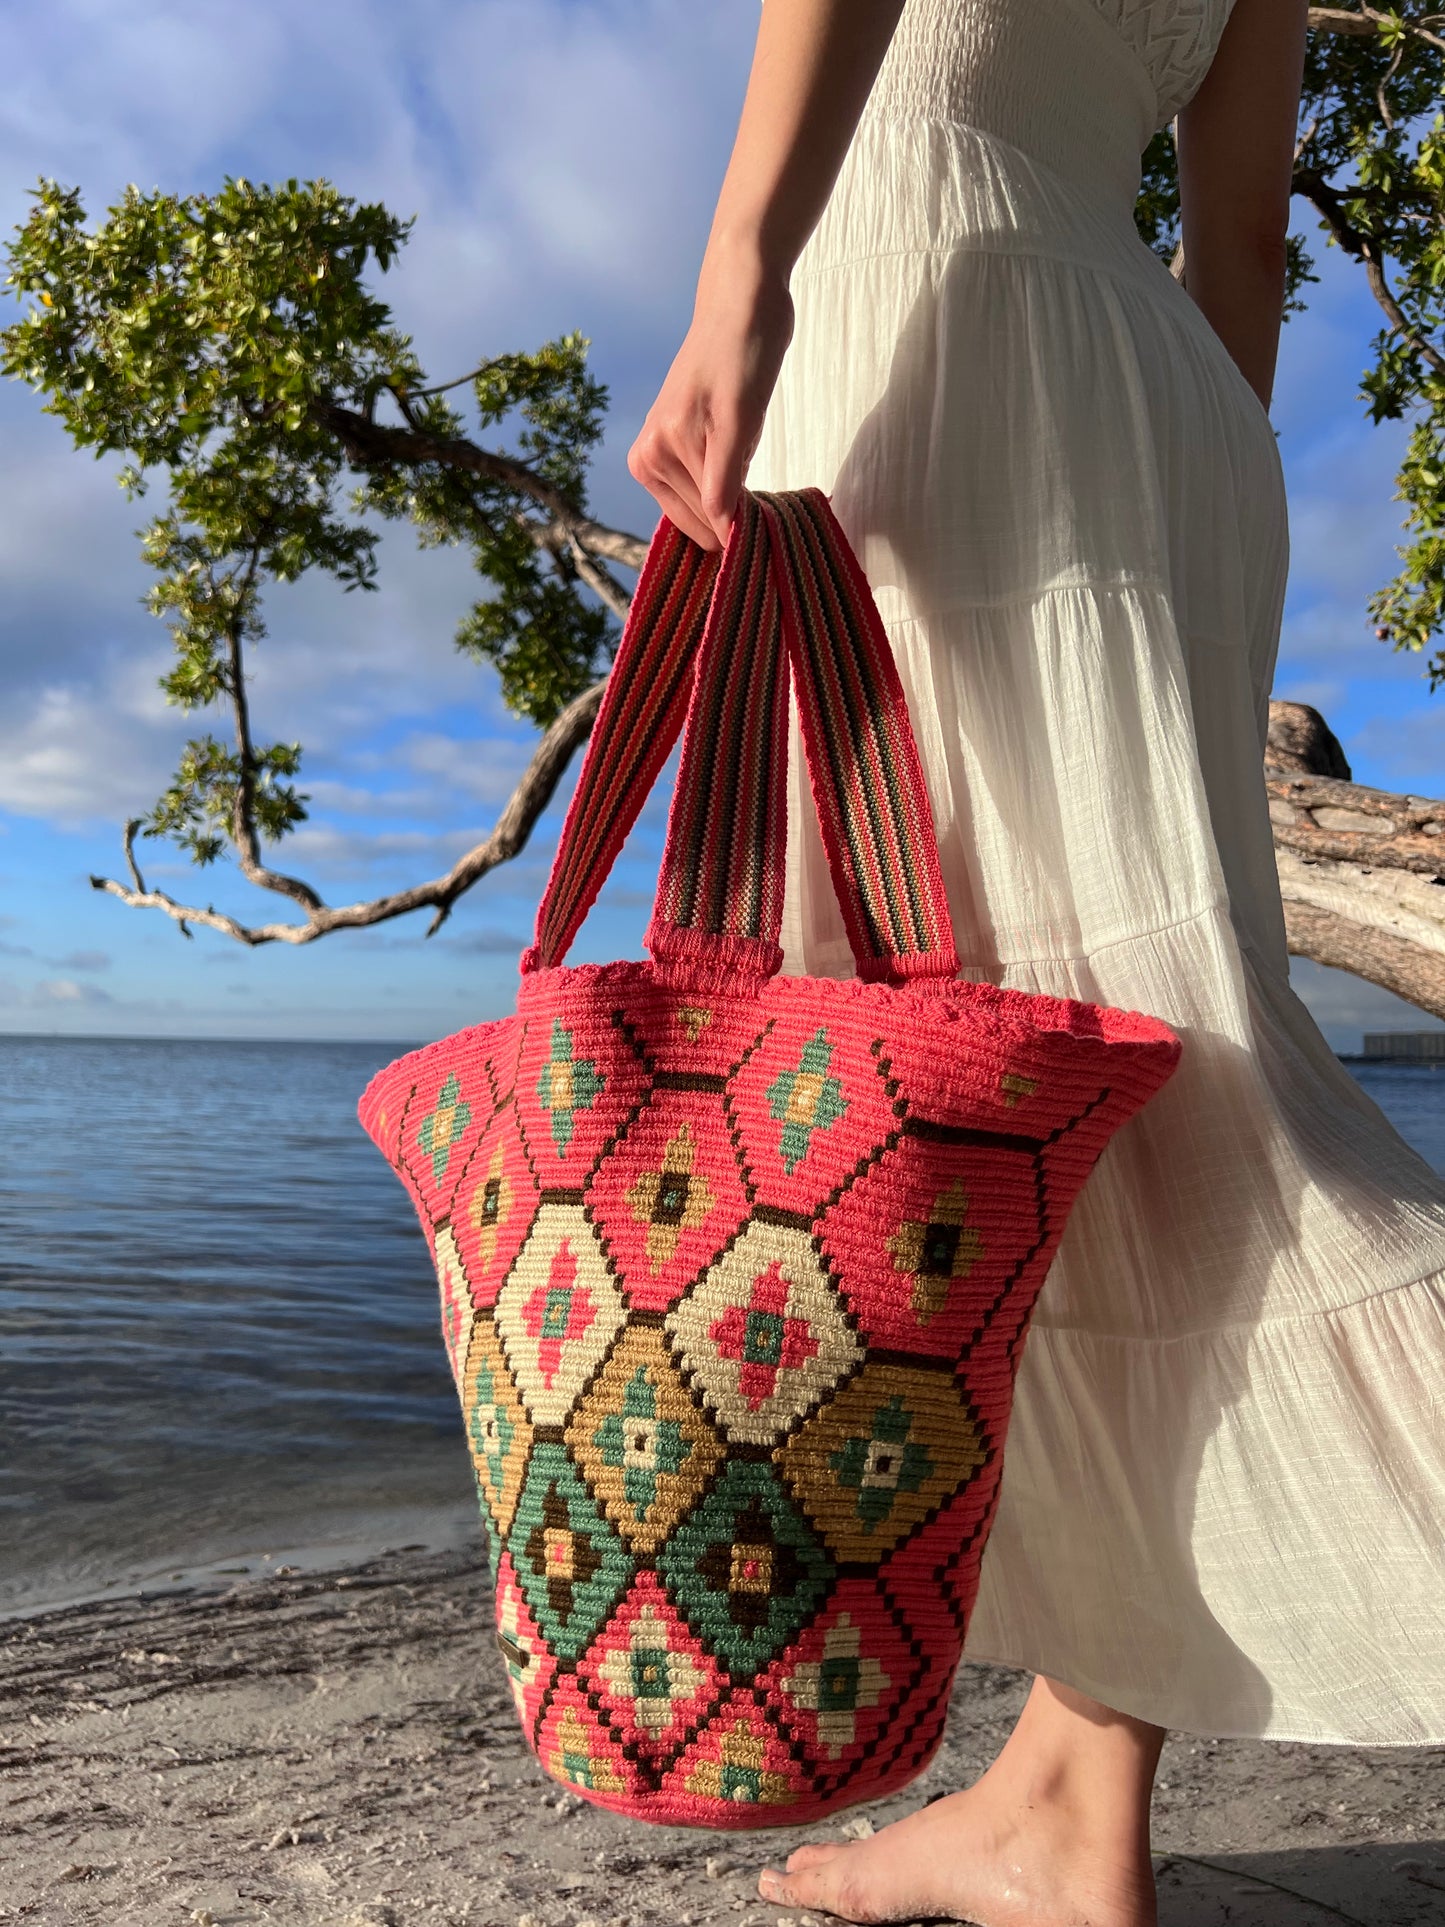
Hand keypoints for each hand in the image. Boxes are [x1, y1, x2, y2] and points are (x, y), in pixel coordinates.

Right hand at [628, 243, 794, 551]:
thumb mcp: (740, 421)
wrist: (740, 302)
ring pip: (705, 505)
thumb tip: (721, 533)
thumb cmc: (743, 354)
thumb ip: (724, 479)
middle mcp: (647, 458)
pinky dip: (728, 484)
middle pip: (701, 518)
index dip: (740, 529)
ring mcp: (657, 450)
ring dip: (734, 497)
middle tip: (770, 487)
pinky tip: (742, 460)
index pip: (705, 522)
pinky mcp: (674, 440)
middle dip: (735, 513)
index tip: (772, 528)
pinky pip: (704, 485)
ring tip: (752, 458)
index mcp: (656, 456)